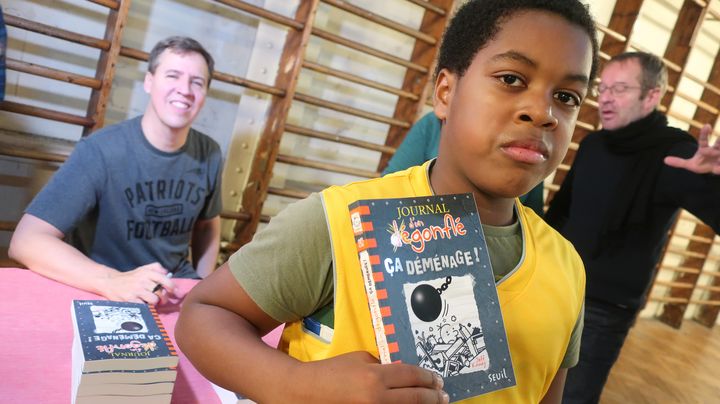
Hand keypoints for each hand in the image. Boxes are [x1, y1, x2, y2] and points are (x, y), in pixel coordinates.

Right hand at [101, 262, 176, 303]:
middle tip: (161, 299)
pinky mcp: (130, 300)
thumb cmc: (131, 277)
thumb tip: (168, 273)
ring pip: (154, 300)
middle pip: (160, 292)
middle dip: (164, 297)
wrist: (110, 282)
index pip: (164, 280)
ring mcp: (136, 291)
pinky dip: (146, 307)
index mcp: (147, 273)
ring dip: (155, 302)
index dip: (172, 287)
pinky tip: (143, 304)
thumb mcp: (143, 269)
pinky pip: (144, 306)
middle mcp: (142, 281)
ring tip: (151, 301)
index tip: (175, 292)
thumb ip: (156, 268)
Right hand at [295, 351, 447, 403]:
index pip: (412, 375)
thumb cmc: (333, 371)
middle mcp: (377, 398)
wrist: (306, 392)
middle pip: (416, 398)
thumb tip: (404, 373)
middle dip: (434, 397)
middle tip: (444, 396)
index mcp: (375, 376)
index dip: (428, 378)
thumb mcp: (360, 359)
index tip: (438, 380)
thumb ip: (383, 366)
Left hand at [664, 124, 719, 173]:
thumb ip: (679, 162)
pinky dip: (719, 168)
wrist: (712, 171)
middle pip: (718, 144)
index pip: (703, 140)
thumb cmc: (702, 165)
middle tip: (719, 137)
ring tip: (718, 156)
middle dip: (719, 141)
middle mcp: (715, 150)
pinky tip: (716, 169)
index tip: (707, 125)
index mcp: (705, 149)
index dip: (705, 133)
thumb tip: (665, 160)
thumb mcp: (690, 165)